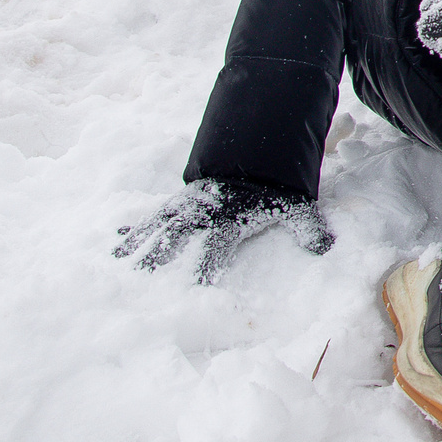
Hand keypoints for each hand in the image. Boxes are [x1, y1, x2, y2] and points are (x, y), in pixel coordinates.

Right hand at [115, 178, 332, 283]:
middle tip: (138, 274)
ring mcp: (189, 204)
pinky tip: (115, 237)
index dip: (204, 269)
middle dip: (158, 255)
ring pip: (159, 223)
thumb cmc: (275, 190)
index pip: (215, 250)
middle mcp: (204, 213)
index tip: (192, 290)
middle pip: (178, 236)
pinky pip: (154, 213)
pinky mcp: (181, 199)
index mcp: (229, 220)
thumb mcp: (296, 207)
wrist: (259, 151)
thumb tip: (326, 248)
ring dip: (138, 240)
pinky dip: (135, 224)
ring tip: (116, 258)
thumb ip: (308, 228)